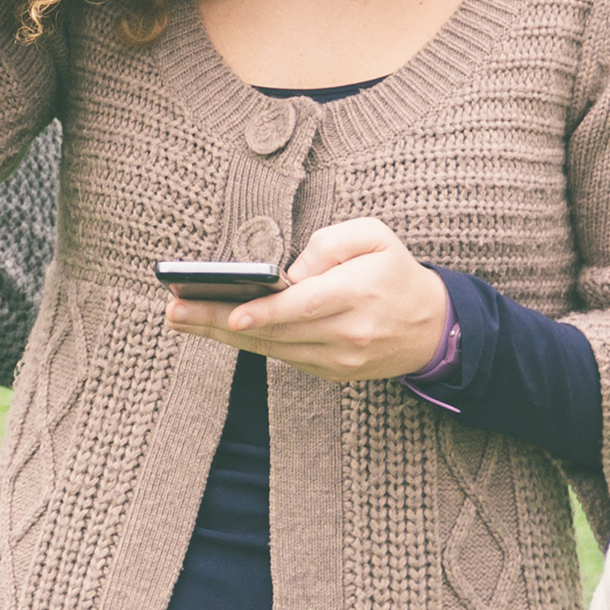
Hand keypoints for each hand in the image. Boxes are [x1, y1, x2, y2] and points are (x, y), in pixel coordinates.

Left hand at [166, 215, 447, 385]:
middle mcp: (348, 332)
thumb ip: (332, 241)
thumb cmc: (396, 272)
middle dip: (220, 322)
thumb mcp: (376, 237)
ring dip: (223, 336)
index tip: (233, 313)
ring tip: (181, 318)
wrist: (434, 328)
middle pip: (276, 331)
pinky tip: (216, 330)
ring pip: (272, 348)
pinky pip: (284, 357)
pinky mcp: (333, 373)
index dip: (266, 313)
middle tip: (175, 312)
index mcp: (359, 292)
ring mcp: (340, 359)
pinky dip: (249, 344)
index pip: (305, 307)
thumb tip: (291, 271)